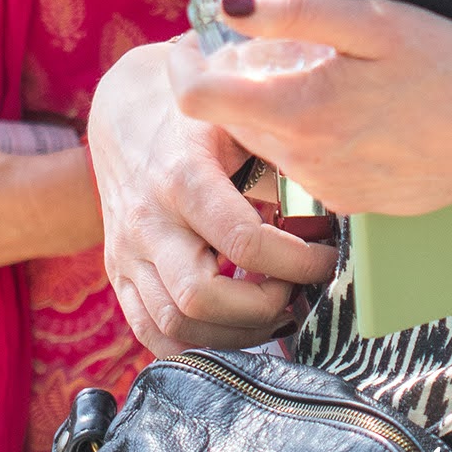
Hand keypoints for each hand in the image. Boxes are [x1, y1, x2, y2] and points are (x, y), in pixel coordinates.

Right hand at [87, 38, 338, 358]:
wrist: (122, 108)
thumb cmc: (192, 107)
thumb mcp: (234, 112)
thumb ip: (276, 148)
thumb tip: (332, 190)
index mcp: (182, 176)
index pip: (244, 242)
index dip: (297, 262)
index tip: (327, 258)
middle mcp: (149, 219)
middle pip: (201, 297)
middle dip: (262, 307)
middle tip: (295, 291)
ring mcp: (127, 250)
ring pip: (175, 324)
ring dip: (233, 333)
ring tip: (270, 310)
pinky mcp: (118, 269)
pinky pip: (149, 330)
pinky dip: (193, 344)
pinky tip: (231, 327)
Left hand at [168, 0, 451, 216]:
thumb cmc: (445, 66)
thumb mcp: (371, 20)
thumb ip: (293, 11)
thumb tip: (227, 5)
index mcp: (297, 114)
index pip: (198, 100)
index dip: (194, 63)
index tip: (205, 40)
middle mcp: (302, 163)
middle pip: (231, 119)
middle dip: (239, 82)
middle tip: (275, 44)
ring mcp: (326, 191)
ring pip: (268, 143)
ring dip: (276, 109)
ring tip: (318, 71)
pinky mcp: (351, 203)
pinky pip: (306, 165)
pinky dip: (311, 135)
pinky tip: (351, 108)